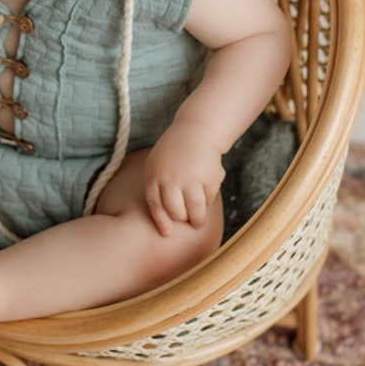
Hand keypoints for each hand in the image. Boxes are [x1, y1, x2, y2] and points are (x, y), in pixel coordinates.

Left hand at [144, 121, 225, 236]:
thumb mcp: (157, 165)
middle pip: (177, 212)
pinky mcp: (209, 177)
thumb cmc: (174, 153)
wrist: (195, 131)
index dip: (162, 222)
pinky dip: (209, 197)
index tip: (168, 234)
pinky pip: (209, 197)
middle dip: (183, 219)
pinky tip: (207, 187)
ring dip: (198, 218)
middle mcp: (171, 179)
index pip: (156, 206)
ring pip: (195, 210)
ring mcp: (191, 179)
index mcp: (154, 176)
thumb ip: (157, 187)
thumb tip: (165, 221)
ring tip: (198, 222)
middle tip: (187, 220)